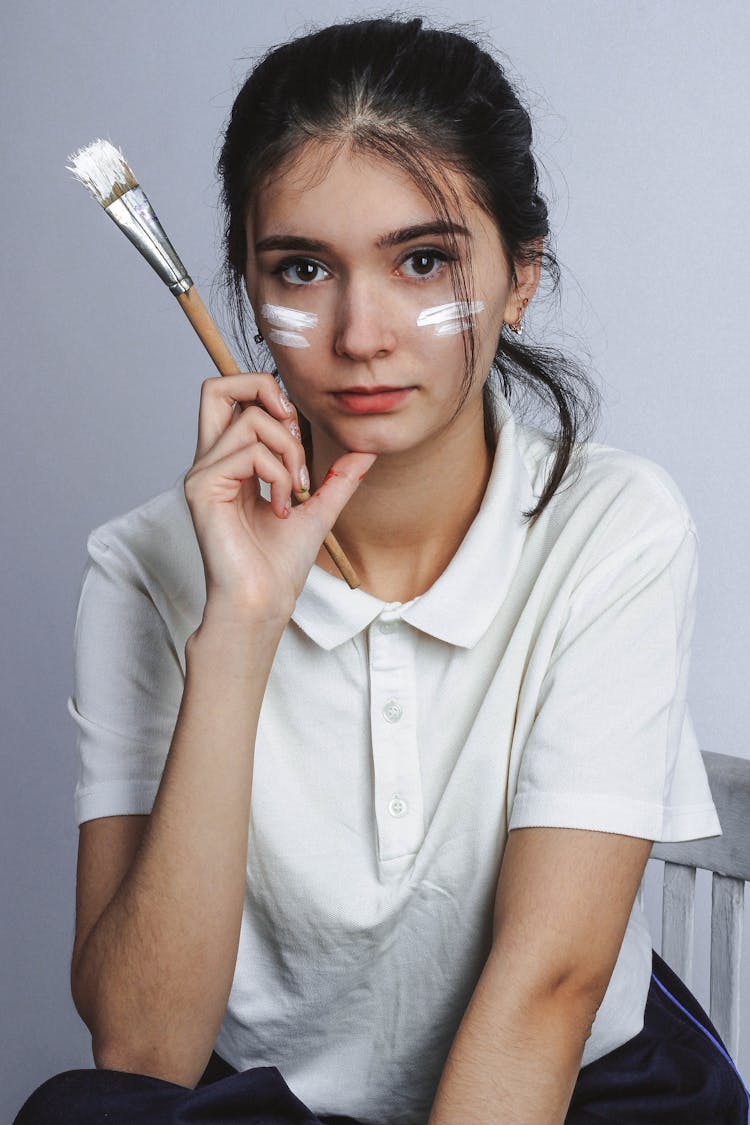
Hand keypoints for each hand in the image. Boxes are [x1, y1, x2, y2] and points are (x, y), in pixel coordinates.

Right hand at [184, 373, 375, 622]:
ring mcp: (203, 472)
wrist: (264, 601)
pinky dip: (278, 476)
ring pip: (251, 420)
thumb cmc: (280, 564)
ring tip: (295, 492)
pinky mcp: (202, 487)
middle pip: (219, 385)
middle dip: (266, 392)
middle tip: (294, 431)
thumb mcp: (319, 509)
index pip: (233, 395)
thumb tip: (365, 450)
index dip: (267, 392)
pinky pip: (249, 453)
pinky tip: (282, 509)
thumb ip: (338, 477)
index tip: (297, 428)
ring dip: (289, 452)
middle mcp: (212, 460)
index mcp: (232, 460)